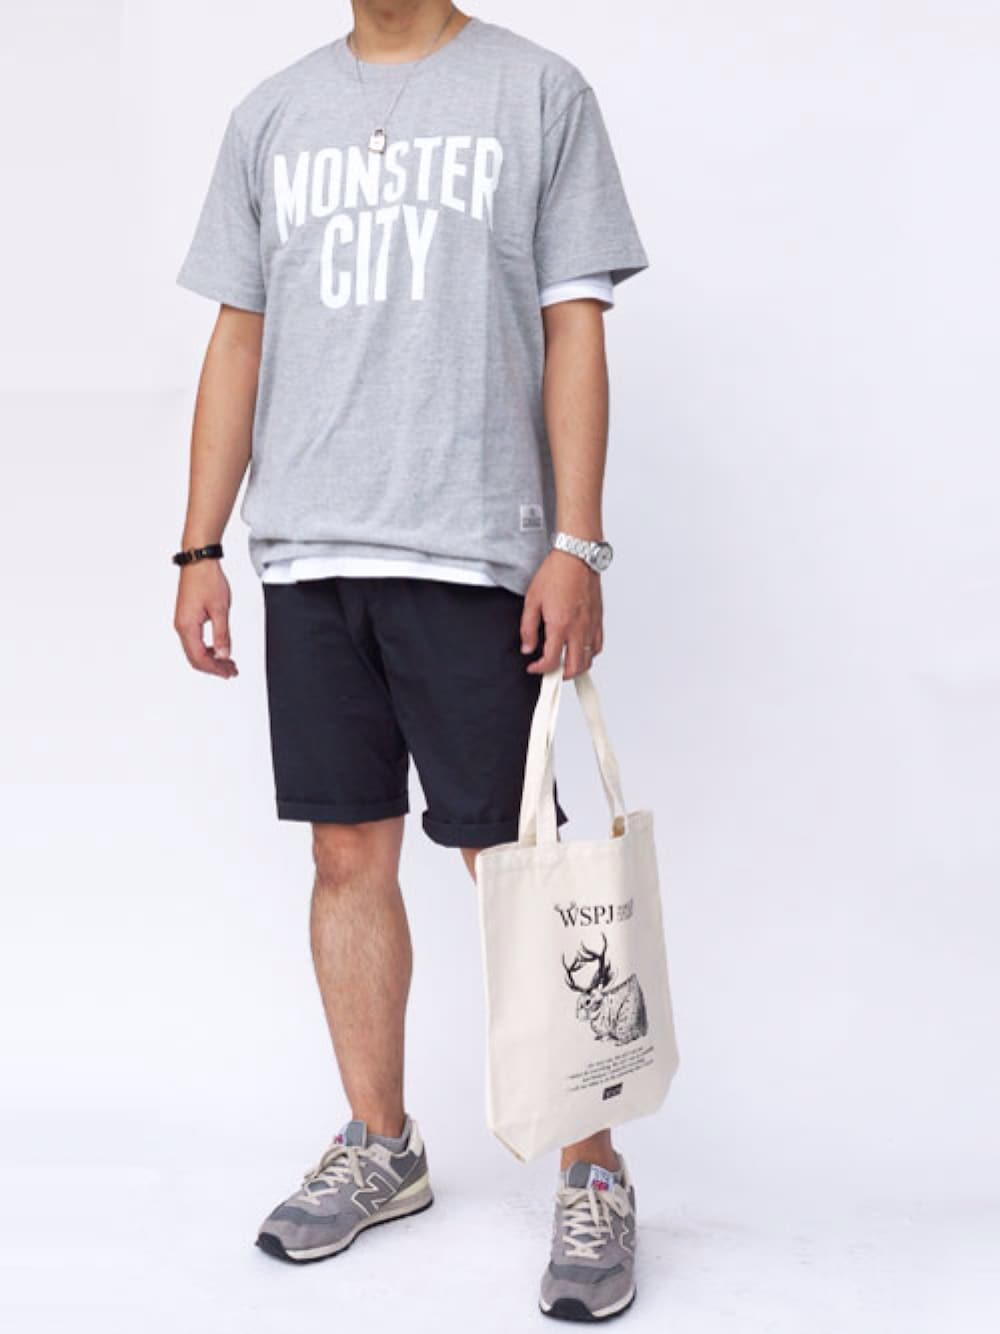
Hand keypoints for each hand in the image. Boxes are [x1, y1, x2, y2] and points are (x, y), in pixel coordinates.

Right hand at [173, 560, 237, 678]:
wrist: (198, 561)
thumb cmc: (207, 580)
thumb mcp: (221, 609)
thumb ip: (222, 635)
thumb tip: (224, 655)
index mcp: (187, 626)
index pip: (200, 658)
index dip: (215, 668)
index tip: (229, 672)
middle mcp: (181, 626)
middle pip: (195, 658)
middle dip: (213, 667)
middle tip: (230, 671)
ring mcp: (182, 622)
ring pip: (194, 650)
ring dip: (211, 659)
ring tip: (227, 662)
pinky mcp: (186, 617)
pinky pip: (194, 641)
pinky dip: (207, 648)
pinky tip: (218, 649)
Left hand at [521, 550, 603, 679]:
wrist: (577, 556)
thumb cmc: (556, 573)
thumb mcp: (532, 600)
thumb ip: (528, 628)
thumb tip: (527, 647)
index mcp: (560, 626)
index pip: (551, 660)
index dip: (540, 669)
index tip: (533, 667)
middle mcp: (578, 629)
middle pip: (575, 667)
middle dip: (560, 676)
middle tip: (550, 673)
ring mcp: (591, 625)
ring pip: (589, 659)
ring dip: (577, 667)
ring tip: (564, 665)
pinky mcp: (598, 619)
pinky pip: (598, 645)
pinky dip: (590, 654)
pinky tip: (580, 650)